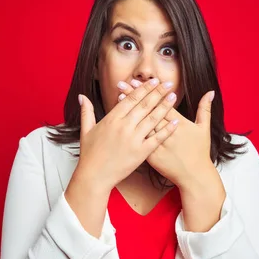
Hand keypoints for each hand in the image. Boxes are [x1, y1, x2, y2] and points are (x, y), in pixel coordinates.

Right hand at [75, 78, 179, 192]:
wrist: (94, 176)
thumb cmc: (89, 154)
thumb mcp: (86, 130)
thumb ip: (86, 111)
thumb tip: (82, 96)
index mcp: (112, 119)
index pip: (131, 99)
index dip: (144, 88)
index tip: (153, 81)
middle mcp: (124, 126)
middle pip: (144, 105)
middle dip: (158, 92)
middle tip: (168, 83)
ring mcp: (133, 139)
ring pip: (152, 118)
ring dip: (164, 106)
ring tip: (173, 96)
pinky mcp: (141, 153)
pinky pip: (157, 138)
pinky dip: (167, 129)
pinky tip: (176, 121)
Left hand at [117, 80, 215, 188]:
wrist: (194, 176)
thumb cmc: (200, 152)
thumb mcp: (204, 129)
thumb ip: (205, 109)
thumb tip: (211, 92)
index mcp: (179, 124)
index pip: (163, 103)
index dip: (152, 91)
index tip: (144, 80)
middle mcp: (167, 132)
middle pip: (149, 110)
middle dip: (136, 95)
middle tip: (125, 82)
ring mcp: (158, 144)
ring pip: (141, 123)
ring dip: (130, 109)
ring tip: (120, 96)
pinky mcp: (151, 156)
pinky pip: (138, 140)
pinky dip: (130, 129)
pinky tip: (121, 120)